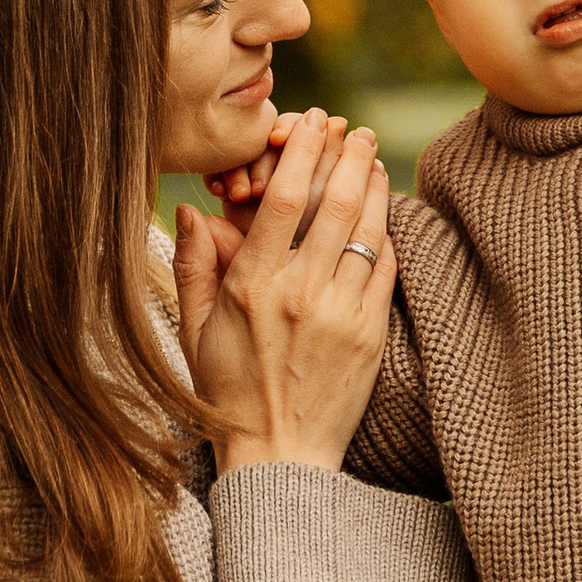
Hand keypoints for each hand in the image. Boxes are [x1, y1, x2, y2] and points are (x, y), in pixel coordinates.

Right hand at [174, 111, 393, 470]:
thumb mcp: (196, 330)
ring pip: (368, 230)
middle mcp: (299, 292)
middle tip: (356, 131)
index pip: (282, 199)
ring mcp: (341, 313)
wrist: (278, 457)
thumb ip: (193, 265)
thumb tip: (193, 210)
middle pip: (335, 203)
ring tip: (374, 160)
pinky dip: (388, 234)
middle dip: (349, 156)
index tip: (312, 125)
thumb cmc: (228, 393)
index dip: (302, 152)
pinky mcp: (371, 333)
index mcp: (252, 286)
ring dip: (375, 186)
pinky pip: (387, 268)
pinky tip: (385, 216)